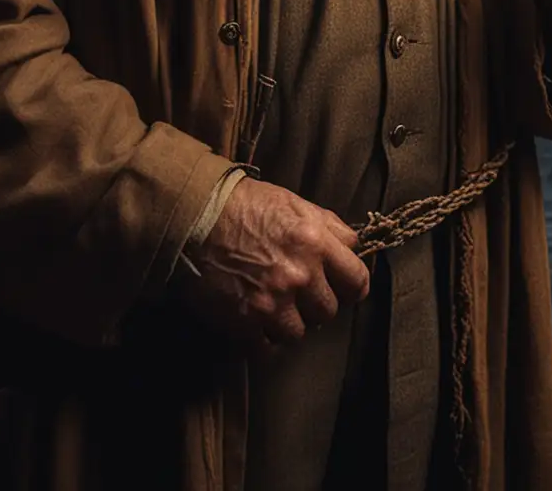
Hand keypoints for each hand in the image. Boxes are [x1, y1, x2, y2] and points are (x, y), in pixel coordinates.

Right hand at [176, 175, 369, 351]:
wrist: (195, 217)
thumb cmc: (245, 205)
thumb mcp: (294, 203)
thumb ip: (328, 226)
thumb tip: (352, 245)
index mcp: (316, 243)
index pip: (357, 281)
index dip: (352, 287)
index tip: (343, 289)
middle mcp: (300, 275)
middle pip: (328, 312)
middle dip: (316, 304)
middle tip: (300, 293)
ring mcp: (273, 302)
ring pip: (299, 333)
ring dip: (288, 322)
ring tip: (274, 306)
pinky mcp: (245, 322)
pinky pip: (268, 349)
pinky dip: (263, 340)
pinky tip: (255, 321)